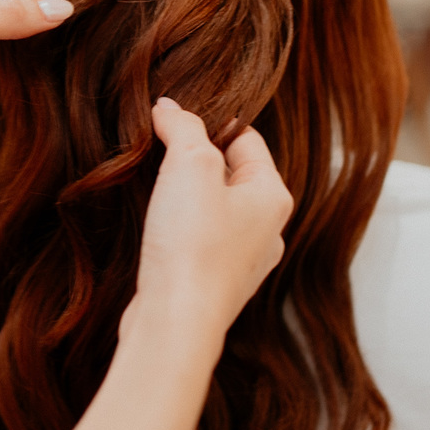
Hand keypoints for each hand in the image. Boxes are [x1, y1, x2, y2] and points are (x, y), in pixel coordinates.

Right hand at [122, 99, 291, 349]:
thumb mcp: (188, 166)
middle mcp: (267, 230)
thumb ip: (182, 127)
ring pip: (215, 211)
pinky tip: (158, 231)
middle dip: (195, 160)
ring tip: (155, 190)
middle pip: (231, 174)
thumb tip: (169, 106)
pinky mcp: (215, 285)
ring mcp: (243, 262)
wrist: (177, 322)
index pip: (246, 139)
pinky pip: (202, 242)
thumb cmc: (192, 244)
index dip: (208, 123)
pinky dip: (181, 230)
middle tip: (158, 151)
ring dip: (186, 197)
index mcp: (273, 196)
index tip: (171, 119)